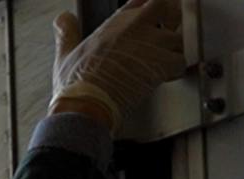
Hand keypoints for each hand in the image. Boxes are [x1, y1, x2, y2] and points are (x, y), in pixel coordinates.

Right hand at [51, 0, 187, 132]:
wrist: (87, 104)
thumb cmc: (77, 83)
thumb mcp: (66, 53)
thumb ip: (67, 31)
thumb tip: (62, 18)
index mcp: (116, 22)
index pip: (141, 0)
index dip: (148, 5)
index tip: (151, 12)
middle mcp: (137, 27)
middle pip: (167, 6)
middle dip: (172, 16)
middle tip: (169, 28)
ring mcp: (152, 44)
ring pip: (178, 37)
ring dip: (173, 49)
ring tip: (163, 60)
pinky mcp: (162, 64)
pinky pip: (181, 61)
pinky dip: (175, 70)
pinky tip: (164, 77)